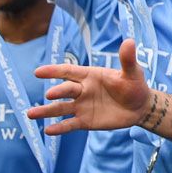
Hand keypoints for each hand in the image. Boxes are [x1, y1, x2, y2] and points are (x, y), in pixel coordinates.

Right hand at [30, 38, 151, 133]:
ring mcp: (82, 106)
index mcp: (90, 76)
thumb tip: (128, 41)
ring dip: (46, 111)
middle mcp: (82, 90)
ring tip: (31, 114)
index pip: (69, 71)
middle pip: (66, 90)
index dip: (54, 71)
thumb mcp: (132, 73)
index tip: (38, 72)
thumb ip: (127, 60)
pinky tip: (48, 131)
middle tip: (50, 94)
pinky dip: (59, 128)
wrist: (140, 107)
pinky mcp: (85, 121)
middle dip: (58, 91)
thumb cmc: (134, 86)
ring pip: (61, 108)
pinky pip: (70, 124)